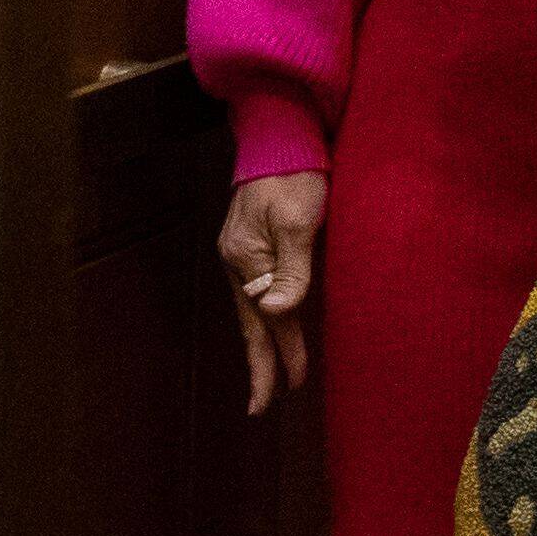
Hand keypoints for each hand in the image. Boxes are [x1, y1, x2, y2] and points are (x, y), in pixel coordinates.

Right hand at [217, 171, 324, 414]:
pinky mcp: (252, 239)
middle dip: (262, 361)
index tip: (287, 391)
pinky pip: (259, 287)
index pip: (263, 321)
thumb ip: (291, 270)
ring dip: (266, 340)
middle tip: (264, 405)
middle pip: (250, 321)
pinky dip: (267, 313)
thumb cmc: (295, 173)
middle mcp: (237, 259)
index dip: (278, 357)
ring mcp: (242, 249)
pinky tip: (274, 321)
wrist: (280, 131)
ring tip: (275, 373)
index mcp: (246, 258)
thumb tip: (274, 314)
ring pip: (253, 306)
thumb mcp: (299, 221)